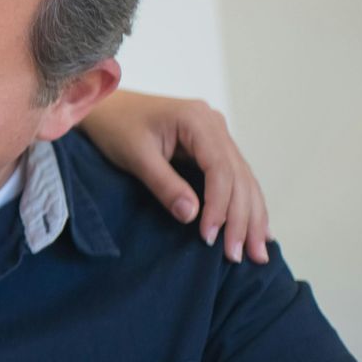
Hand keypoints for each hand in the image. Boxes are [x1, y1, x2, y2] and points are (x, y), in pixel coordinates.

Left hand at [79, 91, 270, 263]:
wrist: (103, 107)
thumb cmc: (114, 127)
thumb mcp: (135, 156)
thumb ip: (164, 184)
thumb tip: (193, 216)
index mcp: (197, 120)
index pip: (220, 169)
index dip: (219, 205)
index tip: (209, 236)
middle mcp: (215, 125)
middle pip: (239, 176)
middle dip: (243, 218)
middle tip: (240, 255)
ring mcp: (216, 134)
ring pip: (244, 179)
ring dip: (252, 216)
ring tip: (258, 252)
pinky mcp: (212, 146)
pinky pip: (235, 178)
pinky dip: (245, 204)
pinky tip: (258, 229)